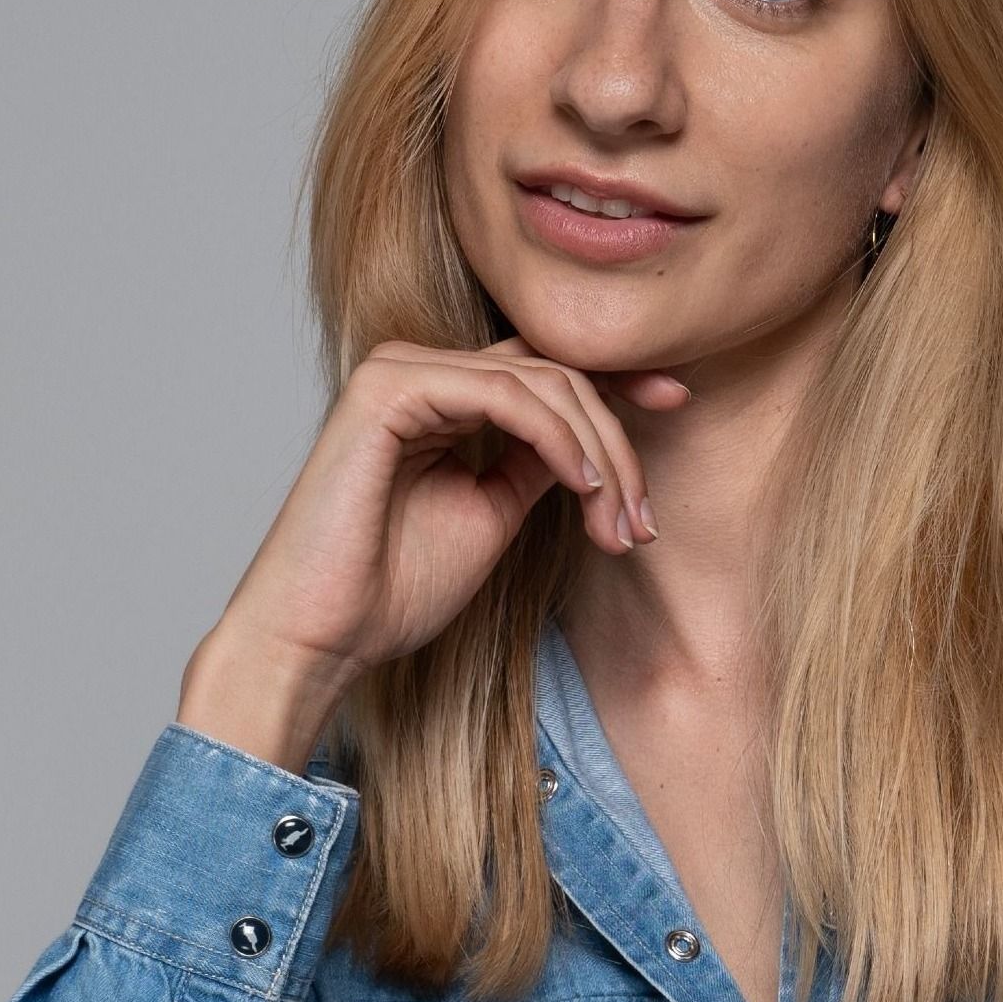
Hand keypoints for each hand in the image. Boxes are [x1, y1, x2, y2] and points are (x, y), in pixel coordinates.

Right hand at [192, 334, 689, 695]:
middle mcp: (418, 369)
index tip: (678, 403)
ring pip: (541, 381)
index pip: (543, 365)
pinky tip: (584, 488)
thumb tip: (595, 441)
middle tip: (643, 521)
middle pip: (555, 373)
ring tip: (619, 522)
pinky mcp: (388, 388)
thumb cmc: (392, 590)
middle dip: (618, 445)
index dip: (617, 380)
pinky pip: (505, 395)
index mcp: (439, 395)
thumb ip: (537, 465)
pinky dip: (559, 440)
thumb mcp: (493, 515)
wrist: (325, 636)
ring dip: (599, 453)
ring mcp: (400, 370)